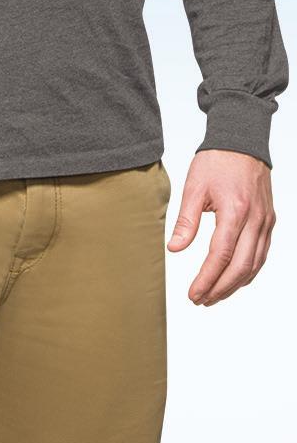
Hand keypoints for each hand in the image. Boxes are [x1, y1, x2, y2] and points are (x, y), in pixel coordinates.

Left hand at [167, 149, 275, 305]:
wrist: (241, 142)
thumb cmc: (216, 161)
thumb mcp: (193, 187)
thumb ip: (186, 220)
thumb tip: (174, 248)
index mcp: (235, 211)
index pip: (221, 255)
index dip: (207, 278)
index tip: (193, 293)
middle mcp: (256, 220)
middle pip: (242, 266)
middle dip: (221, 288)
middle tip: (201, 300)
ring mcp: (266, 221)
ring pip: (255, 263)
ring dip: (235, 284)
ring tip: (213, 295)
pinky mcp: (269, 220)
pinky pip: (262, 253)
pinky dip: (248, 270)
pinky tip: (233, 278)